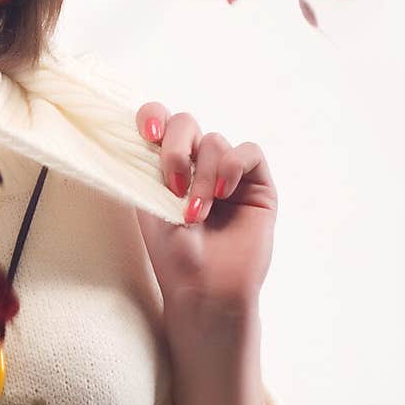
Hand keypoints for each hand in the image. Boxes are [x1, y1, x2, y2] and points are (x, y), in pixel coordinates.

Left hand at [133, 102, 277, 314]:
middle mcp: (196, 166)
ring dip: (203, 176)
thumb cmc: (173, 254)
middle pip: (186, 122)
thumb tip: (148, 128)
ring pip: (214, 141)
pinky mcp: (257, 185)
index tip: (148, 132)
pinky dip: (232, 166)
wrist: (203, 288)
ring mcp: (227, 174)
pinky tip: (224, 194)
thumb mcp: (148, 203)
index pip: (159, 122)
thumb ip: (148, 164)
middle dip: (176, 148)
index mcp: (165, 168)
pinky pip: (248, 152)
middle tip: (173, 186)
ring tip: (197, 213)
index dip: (153, 115)